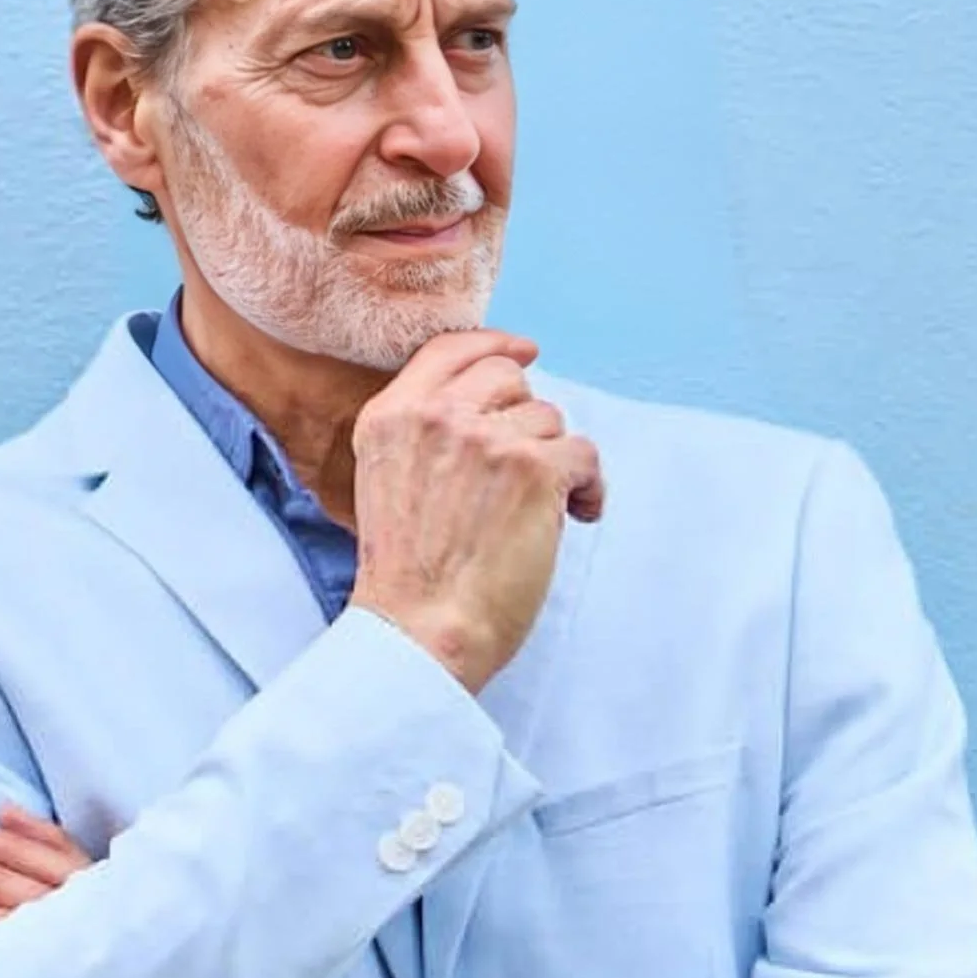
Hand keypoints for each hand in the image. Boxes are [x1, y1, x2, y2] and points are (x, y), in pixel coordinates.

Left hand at [0, 806, 254, 977]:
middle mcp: (127, 935)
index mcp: (141, 922)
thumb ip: (127, 945)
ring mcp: (108, 970)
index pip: (80, 864)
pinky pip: (31, 959)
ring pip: (34, 909)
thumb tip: (88, 921)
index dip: (39, 837)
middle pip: (48, 878)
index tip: (2, 813)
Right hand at [350, 329, 603, 693]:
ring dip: (555, 461)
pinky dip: (589, 488)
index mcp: (389, 417)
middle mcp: (435, 417)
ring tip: (543, 510)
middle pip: (508, 378)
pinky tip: (576, 516)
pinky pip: (585, 453)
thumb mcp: (387, 484)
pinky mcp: (535, 469)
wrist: (418, 632)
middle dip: (526, 418)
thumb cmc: (407, 579)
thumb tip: (492, 410)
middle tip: (526, 468)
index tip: (525, 352)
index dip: (495, 345)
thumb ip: (422, 438)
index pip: (449, 350)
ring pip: (549, 419)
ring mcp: (486, 438)